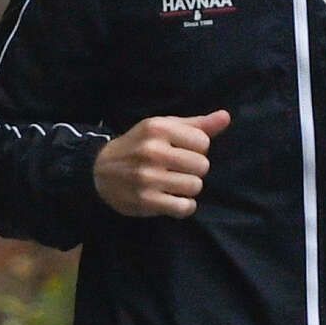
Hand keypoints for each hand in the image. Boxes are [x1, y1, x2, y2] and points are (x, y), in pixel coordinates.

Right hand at [92, 110, 230, 217]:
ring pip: (195, 186)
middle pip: (202, 165)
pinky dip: (183, 206)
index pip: (203, 142)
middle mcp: (152, 151)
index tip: (182, 152)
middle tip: (177, 170)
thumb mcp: (162, 128)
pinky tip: (173, 200)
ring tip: (174, 184)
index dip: (197, 149)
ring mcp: (148, 177)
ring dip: (188, 188)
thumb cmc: (138, 146)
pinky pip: (184, 207)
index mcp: (158, 128)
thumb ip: (196, 124)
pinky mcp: (146, 200)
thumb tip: (226, 117)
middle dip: (194, 170)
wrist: (99, 171)